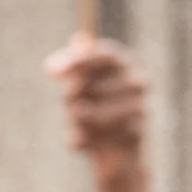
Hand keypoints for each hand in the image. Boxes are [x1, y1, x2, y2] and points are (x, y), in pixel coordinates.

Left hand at [46, 35, 147, 171]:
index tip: (51, 72)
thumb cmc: (93, 109)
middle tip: (70, 105)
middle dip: (70, 97)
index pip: (102, 55)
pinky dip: (83, 140)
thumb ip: (75, 63)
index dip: (77, 62)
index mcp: (122, 62)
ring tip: (78, 124)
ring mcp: (140, 108)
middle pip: (90, 85)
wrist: (115, 153)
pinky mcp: (136, 134)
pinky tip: (88, 142)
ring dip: (75, 120)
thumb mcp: (78, 84)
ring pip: (88, 113)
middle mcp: (137, 82)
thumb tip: (78, 39)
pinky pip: (94, 136)